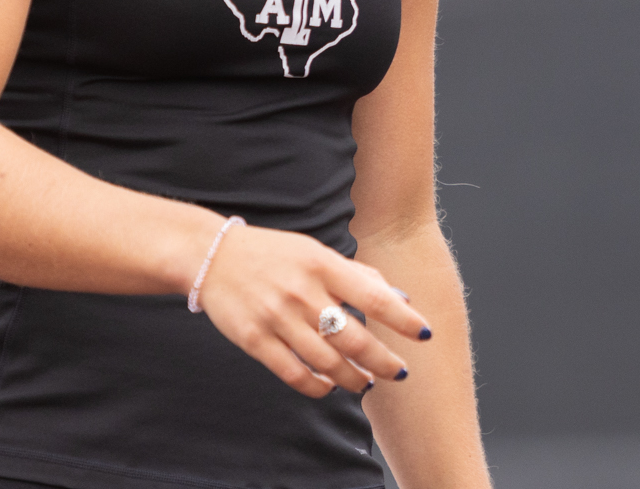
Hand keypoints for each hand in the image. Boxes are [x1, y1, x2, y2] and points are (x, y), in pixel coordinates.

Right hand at [195, 222, 432, 397]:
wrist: (213, 255)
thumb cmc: (276, 254)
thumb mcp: (318, 253)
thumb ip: (357, 275)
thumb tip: (400, 298)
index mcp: (324, 266)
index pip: (374, 298)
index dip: (403, 320)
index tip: (425, 335)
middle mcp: (303, 293)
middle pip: (354, 339)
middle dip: (384, 362)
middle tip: (400, 373)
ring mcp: (277, 318)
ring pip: (326, 362)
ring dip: (353, 379)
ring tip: (367, 383)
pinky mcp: (254, 340)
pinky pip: (293, 373)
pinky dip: (317, 386)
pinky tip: (330, 386)